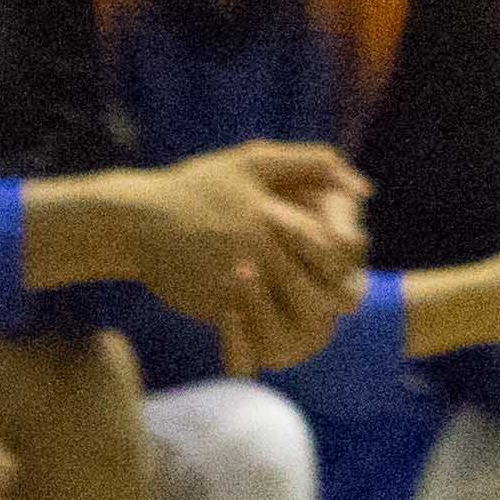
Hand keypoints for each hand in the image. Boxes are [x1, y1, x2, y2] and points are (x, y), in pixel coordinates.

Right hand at [114, 142, 367, 365]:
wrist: (134, 222)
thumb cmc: (198, 187)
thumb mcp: (254, 160)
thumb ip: (313, 164)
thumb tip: (364, 188)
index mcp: (275, 220)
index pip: (335, 254)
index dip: (347, 263)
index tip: (344, 262)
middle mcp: (259, 256)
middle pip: (318, 296)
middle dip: (329, 301)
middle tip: (335, 301)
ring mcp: (235, 287)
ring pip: (291, 325)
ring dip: (302, 326)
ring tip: (302, 317)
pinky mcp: (214, 310)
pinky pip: (253, 339)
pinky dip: (266, 339)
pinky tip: (268, 328)